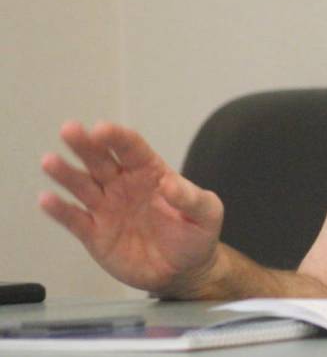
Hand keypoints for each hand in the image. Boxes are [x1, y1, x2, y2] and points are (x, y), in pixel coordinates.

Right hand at [39, 121, 223, 295]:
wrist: (184, 271)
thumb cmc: (196, 235)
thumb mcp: (206, 213)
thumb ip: (191, 198)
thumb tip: (170, 183)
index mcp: (151, 172)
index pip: (132, 149)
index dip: (117, 137)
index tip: (102, 128)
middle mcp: (125, 185)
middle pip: (101, 160)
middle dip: (85, 144)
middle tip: (69, 130)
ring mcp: (108, 208)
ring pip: (83, 185)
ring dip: (66, 173)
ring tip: (50, 161)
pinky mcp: (95, 234)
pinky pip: (75, 219)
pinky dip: (60, 210)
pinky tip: (46, 199)